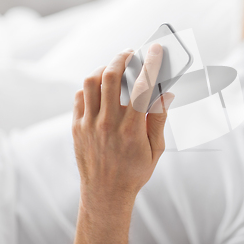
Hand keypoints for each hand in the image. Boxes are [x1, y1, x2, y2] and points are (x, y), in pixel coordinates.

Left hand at [72, 44, 173, 210]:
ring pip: (91, 82)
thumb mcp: (156, 149)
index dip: (151, 64)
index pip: (143, 87)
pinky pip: (80, 96)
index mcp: (132, 129)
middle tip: (131, 53)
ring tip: (115, 66)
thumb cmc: (134, 171)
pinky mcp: (77, 127)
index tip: (156, 49)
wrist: (105, 193)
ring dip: (104, 68)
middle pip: (111, 76)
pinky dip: (91, 85)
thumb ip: (159, 119)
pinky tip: (101, 86)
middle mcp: (108, 123)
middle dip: (123, 58)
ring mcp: (89, 124)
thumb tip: (165, 93)